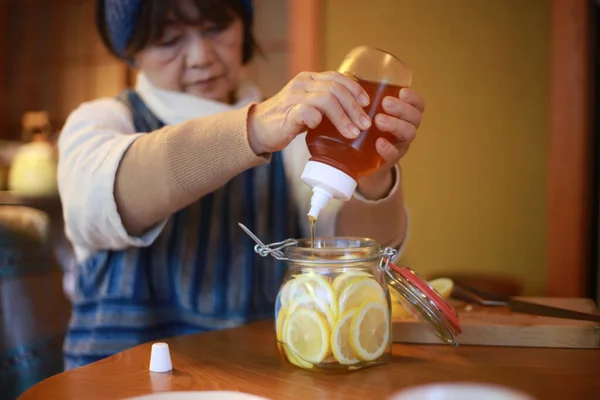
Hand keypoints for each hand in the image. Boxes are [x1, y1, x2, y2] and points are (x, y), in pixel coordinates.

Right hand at [247, 71, 371, 154]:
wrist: (257, 130)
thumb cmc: (287, 120)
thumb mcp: (308, 105)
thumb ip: (325, 104)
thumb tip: (354, 114)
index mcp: (309, 79)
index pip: (337, 77)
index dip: (355, 88)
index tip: (367, 103)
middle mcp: (302, 84)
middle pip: (336, 89)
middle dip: (354, 107)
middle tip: (365, 124)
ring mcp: (294, 98)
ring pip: (326, 100)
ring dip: (343, 117)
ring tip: (353, 133)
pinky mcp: (287, 114)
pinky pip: (307, 112)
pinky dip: (319, 120)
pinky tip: (327, 131)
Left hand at [357, 88, 424, 198]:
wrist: (357, 162)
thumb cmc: (363, 130)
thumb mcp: (366, 112)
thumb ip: (362, 98)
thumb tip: (346, 75)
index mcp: (404, 116)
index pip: (418, 105)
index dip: (414, 98)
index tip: (402, 91)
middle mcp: (405, 130)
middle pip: (415, 118)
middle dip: (402, 109)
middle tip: (386, 103)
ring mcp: (399, 146)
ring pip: (408, 134)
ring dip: (395, 125)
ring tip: (378, 120)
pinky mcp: (387, 161)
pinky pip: (394, 156)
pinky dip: (388, 148)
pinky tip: (379, 143)